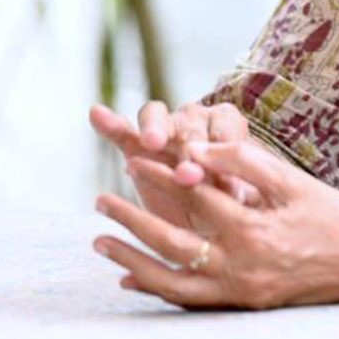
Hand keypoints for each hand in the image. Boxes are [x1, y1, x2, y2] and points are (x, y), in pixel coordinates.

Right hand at [88, 101, 259, 229]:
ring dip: (155, 129)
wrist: (204, 226)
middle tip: (189, 174)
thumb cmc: (231, 208)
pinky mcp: (136, 146)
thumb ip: (239, 192)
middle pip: (190, 122)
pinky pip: (121, 131)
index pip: (224, 124)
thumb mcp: (241, 202)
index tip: (221, 166)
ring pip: (156, 117)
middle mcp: (195, 118)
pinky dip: (109, 122)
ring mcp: (164, 129)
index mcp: (226, 124)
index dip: (223, 143)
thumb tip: (242, 194)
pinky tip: (96, 113)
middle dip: (189, 147)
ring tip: (152, 142)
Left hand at [93, 142, 338, 308]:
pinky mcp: (241, 306)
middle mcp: (239, 266)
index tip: (133, 156)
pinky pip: (188, 302)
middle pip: (170, 242)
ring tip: (101, 243)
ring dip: (132, 262)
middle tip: (100, 201)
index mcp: (252, 229)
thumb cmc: (331, 215)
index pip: (193, 197)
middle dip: (130, 220)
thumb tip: (198, 149)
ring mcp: (238, 292)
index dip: (160, 174)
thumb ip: (244, 163)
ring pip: (170, 282)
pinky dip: (157, 289)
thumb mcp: (292, 182)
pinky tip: (131, 280)